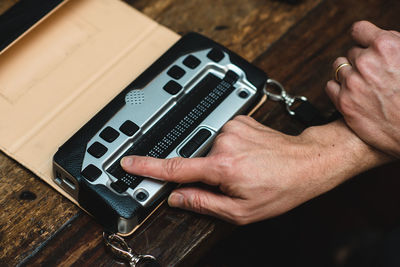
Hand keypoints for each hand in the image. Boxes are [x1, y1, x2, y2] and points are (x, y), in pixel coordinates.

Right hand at [121, 116, 386, 224]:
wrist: (307, 162)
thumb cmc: (281, 188)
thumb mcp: (242, 211)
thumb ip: (204, 204)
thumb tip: (177, 198)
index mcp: (222, 167)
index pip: (176, 168)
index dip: (148, 167)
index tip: (129, 163)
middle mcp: (224, 143)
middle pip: (197, 162)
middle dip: (207, 175)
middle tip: (234, 183)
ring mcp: (233, 128)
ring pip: (210, 150)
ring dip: (220, 162)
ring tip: (246, 169)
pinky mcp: (239, 120)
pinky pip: (222, 137)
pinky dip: (229, 149)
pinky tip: (248, 156)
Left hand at [326, 21, 399, 157]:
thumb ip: (394, 46)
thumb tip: (379, 40)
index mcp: (386, 46)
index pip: (359, 30)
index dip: (364, 39)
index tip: (367, 47)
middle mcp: (366, 62)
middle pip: (352, 53)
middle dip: (362, 61)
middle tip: (375, 76)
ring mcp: (352, 83)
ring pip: (339, 68)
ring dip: (348, 74)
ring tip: (364, 86)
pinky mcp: (344, 102)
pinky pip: (330, 86)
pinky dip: (339, 89)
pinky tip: (353, 95)